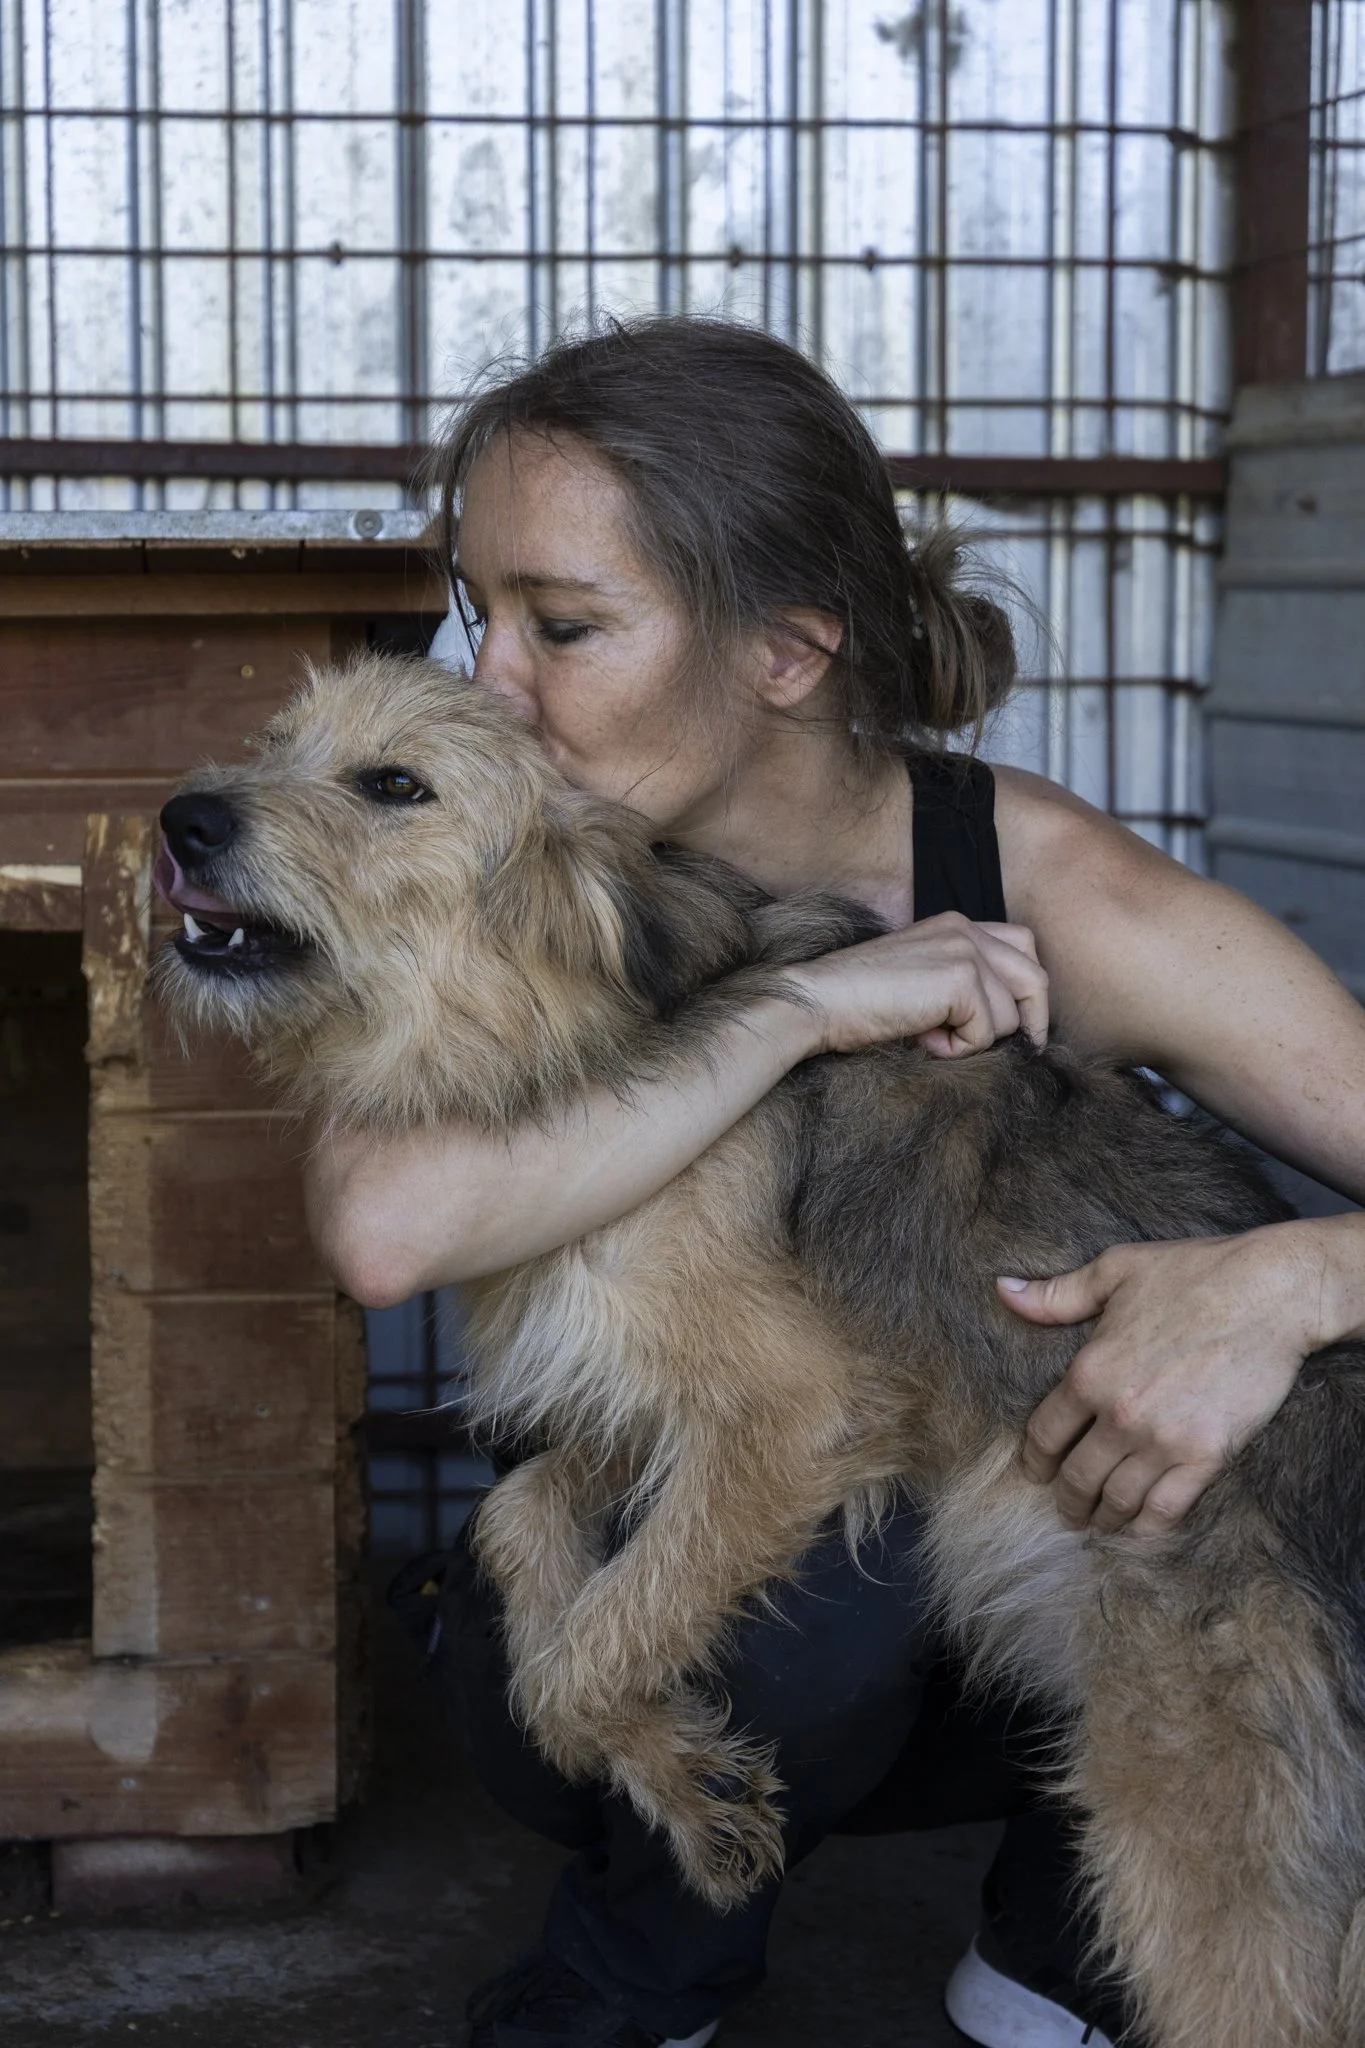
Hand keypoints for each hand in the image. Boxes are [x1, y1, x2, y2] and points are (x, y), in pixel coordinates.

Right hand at [782, 912, 1048, 1057]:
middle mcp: (966, 929)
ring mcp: (965, 951)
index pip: (1023, 949)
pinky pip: (986, 1033)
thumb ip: (963, 984)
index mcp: (957, 925)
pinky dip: (958, 1050)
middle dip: (1030, 1021)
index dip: (1028, 992)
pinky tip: (921, 1039)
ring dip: (976, 1040)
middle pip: (1036, 977)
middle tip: (1015, 1052)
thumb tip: (1012, 1025)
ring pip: (1011, 1015)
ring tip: (929, 1036)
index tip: (1022, 1029)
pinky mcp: (961, 979)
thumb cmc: (859, 1003)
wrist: (819, 1002)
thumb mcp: (921, 982)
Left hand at [999, 1224, 1336, 1536]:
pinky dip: (1147, 1528)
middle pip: (1078, 1477)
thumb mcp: (1115, 1271)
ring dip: (1104, 1519)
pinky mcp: (1207, 1456)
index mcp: (1090, 1372)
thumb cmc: (1194, 1273)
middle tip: (1068, 1511)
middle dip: (1068, 1500)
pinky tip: (1140, 1528)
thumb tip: (1003, 1291)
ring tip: (1100, 1524)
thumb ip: (1057, 1295)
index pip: (1045, 1434)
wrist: (1270, 1292)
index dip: (1035, 1461)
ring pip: (1118, 1501)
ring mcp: (1164, 1440)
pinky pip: (1166, 1510)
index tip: (1036, 1473)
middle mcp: (1120, 1414)